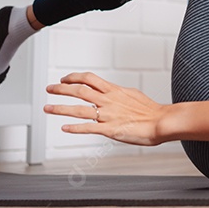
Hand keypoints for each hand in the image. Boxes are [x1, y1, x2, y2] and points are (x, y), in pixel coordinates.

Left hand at [45, 71, 167, 145]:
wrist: (161, 121)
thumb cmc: (150, 110)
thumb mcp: (132, 94)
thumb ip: (117, 94)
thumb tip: (110, 91)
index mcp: (114, 90)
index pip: (89, 79)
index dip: (73, 77)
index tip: (64, 79)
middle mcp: (108, 100)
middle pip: (79, 91)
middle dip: (61, 89)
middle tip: (49, 89)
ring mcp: (108, 115)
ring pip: (79, 109)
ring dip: (61, 108)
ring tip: (48, 108)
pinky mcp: (110, 130)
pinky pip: (88, 128)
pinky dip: (75, 128)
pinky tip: (65, 128)